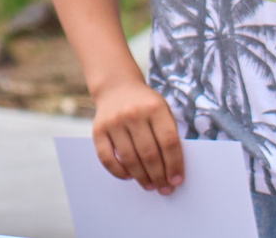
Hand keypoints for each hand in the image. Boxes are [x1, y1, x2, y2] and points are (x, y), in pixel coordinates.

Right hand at [91, 76, 184, 192]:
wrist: (116, 87)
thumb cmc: (146, 105)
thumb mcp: (162, 111)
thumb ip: (168, 135)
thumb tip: (172, 171)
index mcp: (155, 107)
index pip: (168, 142)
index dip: (174, 165)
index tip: (177, 181)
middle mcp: (133, 113)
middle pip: (149, 153)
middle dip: (159, 176)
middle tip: (164, 189)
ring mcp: (114, 121)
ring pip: (130, 158)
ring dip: (141, 177)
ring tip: (150, 186)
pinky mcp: (98, 129)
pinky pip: (107, 157)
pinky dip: (118, 171)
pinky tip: (129, 176)